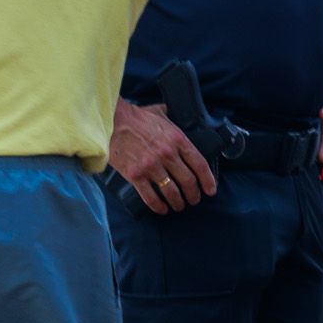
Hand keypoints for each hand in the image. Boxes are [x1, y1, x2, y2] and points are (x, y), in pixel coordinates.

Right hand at [108, 99, 216, 213]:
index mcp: (177, 139)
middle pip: (188, 181)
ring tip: (179, 206)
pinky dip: (158, 206)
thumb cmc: (136, 118)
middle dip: (194, 195)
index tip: (210, 190)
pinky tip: (162, 209)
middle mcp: (167, 154)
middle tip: (194, 200)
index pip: (200, 164)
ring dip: (178, 203)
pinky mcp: (135, 175)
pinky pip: (151, 197)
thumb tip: (182, 117)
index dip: (208, 180)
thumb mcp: (161, 114)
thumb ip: (173, 120)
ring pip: (172, 192)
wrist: (111, 122)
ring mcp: (151, 166)